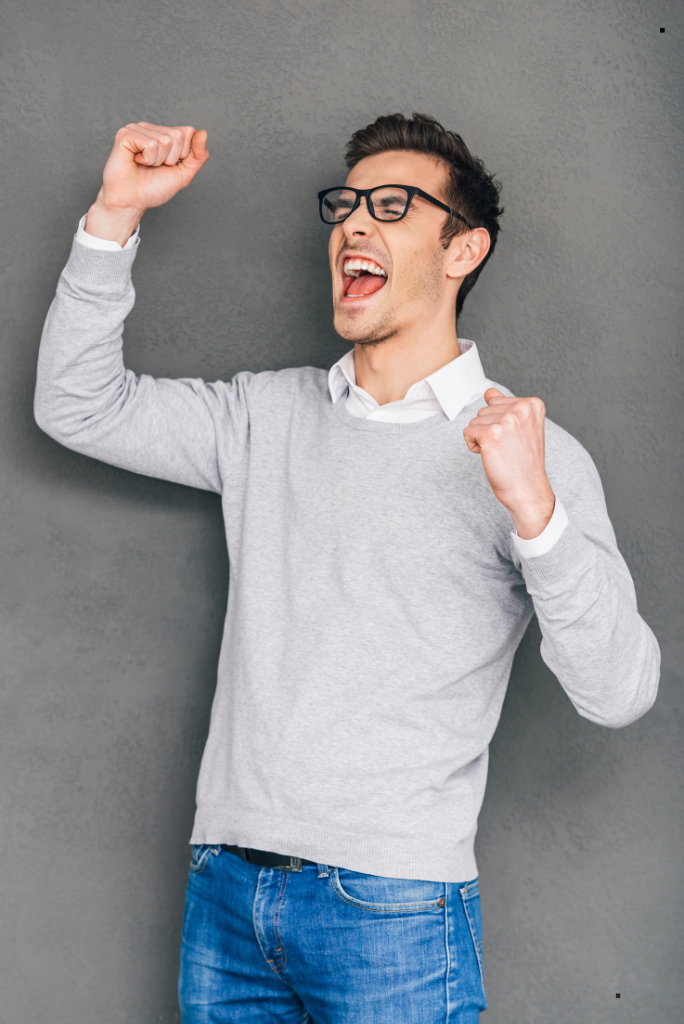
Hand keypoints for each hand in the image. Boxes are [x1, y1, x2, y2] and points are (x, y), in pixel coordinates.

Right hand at [85, 122, 209, 245]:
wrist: (131, 202)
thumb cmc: (153, 189)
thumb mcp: (183, 174)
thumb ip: (198, 156)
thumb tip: (203, 132)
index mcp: (164, 134)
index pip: (188, 132)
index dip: (183, 154)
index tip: (167, 165)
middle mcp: (151, 128)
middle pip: (178, 135)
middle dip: (171, 158)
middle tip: (154, 167)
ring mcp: (137, 129)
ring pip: (165, 140)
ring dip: (157, 161)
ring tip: (145, 165)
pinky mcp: (125, 134)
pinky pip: (150, 145)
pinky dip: (147, 159)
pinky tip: (136, 161)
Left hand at [463, 388, 555, 538]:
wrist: (527, 489)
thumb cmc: (523, 462)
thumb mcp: (523, 428)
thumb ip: (506, 407)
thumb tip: (489, 392)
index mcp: (532, 404)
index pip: (496, 401)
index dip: (499, 422)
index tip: (514, 438)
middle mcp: (521, 408)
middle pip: (484, 410)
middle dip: (489, 429)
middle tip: (507, 448)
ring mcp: (506, 420)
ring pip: (474, 421)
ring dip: (481, 438)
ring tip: (500, 452)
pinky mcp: (491, 433)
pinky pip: (467, 432)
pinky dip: (473, 446)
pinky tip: (490, 456)